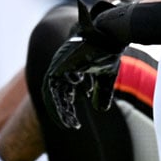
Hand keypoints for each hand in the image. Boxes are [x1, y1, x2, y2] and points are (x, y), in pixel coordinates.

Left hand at [42, 0, 126, 129]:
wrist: (110, 36)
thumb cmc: (108, 52)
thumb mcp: (106, 78)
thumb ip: (102, 92)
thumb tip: (100, 109)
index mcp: (71, 69)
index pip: (62, 91)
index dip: (66, 107)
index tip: (74, 122)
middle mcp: (62, 67)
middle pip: (55, 94)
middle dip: (63, 111)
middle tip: (72, 125)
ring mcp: (58, 65)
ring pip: (51, 94)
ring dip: (59, 111)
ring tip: (70, 124)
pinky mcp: (58, 65)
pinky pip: (51, 89)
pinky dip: (57, 104)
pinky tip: (69, 114)